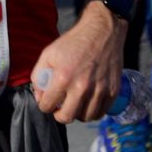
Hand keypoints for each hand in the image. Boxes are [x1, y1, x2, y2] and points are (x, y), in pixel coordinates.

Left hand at [32, 4, 124, 122]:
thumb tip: (39, 94)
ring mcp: (99, 91)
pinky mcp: (113, 92)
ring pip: (85, 117)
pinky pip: (101, 113)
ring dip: (77, 113)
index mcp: (63, 77)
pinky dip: (92, 112)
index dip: (43, 105)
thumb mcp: (48, 53)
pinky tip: (87, 102)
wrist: (101, 33)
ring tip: (74, 103)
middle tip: (59, 108)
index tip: (46, 101)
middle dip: (59, 115)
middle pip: (67, 118)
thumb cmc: (73, 43)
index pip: (47, 105)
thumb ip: (39, 75)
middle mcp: (82, 88)